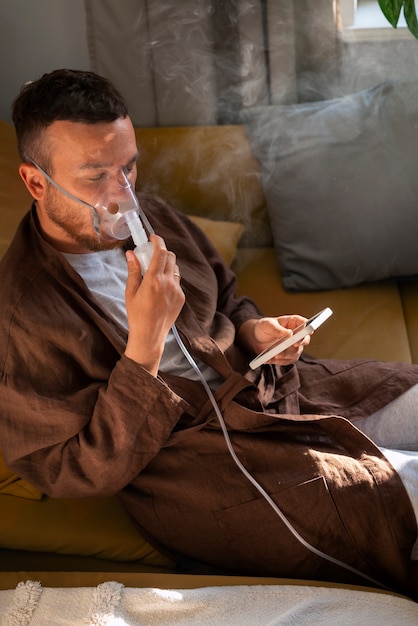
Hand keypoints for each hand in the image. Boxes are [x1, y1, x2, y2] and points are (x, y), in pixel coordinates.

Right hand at [124, 234, 184, 374]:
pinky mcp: (181, 298)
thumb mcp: (130, 291)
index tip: (153, 237)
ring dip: (166, 265)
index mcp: (153, 280)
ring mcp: (177, 291)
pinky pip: (177, 281)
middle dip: (162, 252)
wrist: (149, 335)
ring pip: (175, 269)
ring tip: (155, 273)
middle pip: (170, 257)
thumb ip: (133, 270)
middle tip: (151, 255)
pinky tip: (160, 288)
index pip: (160, 253)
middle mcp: (168, 283)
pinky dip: (170, 279)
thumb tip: (131, 253)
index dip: (158, 241)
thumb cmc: (136, 314)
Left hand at [239, 315, 310, 365]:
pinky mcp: (288, 356)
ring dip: (286, 354)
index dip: (308, 326)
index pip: (304, 323)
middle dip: (301, 342)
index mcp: (293, 323)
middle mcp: (296, 335)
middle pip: (305, 339)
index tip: (309, 330)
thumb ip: (277, 329)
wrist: (256, 338)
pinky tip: (268, 359)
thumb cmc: (264, 327)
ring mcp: (293, 347)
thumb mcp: (268, 325)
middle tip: (295, 343)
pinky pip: (286, 361)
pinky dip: (278, 361)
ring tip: (275, 355)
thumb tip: (289, 333)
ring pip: (296, 352)